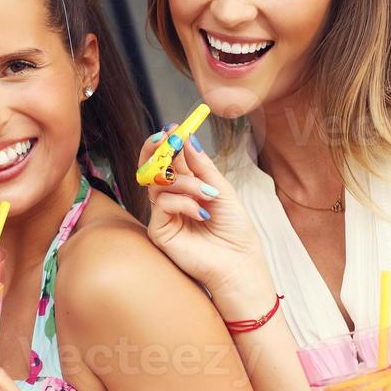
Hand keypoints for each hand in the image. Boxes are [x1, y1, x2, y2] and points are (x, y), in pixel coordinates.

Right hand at [138, 125, 268, 298]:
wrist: (238, 263)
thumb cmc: (234, 230)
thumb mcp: (222, 191)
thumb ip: (202, 167)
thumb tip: (187, 138)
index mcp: (186, 188)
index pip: (170, 160)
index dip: (169, 143)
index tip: (175, 126)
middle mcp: (171, 199)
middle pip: (152, 168)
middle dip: (157, 150)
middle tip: (167, 137)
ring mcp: (163, 215)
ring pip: (159, 184)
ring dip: (186, 183)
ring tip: (208, 194)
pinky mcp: (159, 231)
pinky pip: (162, 204)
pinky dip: (183, 203)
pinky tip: (202, 213)